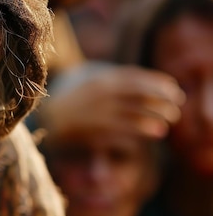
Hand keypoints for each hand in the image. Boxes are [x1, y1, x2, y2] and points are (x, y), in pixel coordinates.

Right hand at [40, 64, 184, 139]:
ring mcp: (96, 114)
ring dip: (152, 121)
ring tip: (164, 128)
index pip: (137, 78)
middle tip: (175, 111)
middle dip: (161, 103)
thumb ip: (112, 83)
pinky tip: (148, 137)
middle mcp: (101, 95)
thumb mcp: (89, 85)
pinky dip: (136, 134)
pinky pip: (120, 134)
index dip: (159, 84)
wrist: (41, 118)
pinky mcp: (91, 132)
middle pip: (140, 96)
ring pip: (133, 116)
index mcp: (101, 81)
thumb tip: (141, 86)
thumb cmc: (69, 102)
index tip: (174, 91)